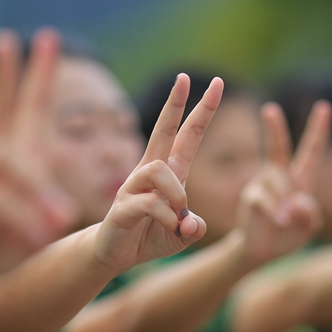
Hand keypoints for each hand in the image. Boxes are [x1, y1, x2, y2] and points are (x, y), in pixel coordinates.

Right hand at [0, 28, 77, 291]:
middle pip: (11, 113)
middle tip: (43, 36)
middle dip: (25, 76)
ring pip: (13, 166)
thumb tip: (65, 210)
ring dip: (39, 191)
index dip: (36, 77)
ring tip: (62, 219)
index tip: (47, 38)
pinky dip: (24, 221)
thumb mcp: (29, 223)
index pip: (25, 110)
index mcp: (10, 160)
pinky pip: (0, 205)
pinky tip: (41, 237)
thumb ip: (44, 209)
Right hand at [92, 74, 222, 270]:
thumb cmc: (150, 237)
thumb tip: (191, 223)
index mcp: (169, 173)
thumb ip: (194, 228)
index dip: (202, 111)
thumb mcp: (182, 235)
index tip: (217, 84)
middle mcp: (150, 172)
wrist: (115, 254)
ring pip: (159, 170)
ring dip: (176, 194)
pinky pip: (150, 203)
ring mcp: (133, 186)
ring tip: (178, 216)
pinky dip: (166, 217)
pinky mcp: (122, 206)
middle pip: (163, 130)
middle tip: (184, 77)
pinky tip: (169, 227)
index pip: (188, 135)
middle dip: (175, 103)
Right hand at [235, 101, 330, 265]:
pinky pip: (264, 199)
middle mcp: (280, 177)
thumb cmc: (287, 236)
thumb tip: (295, 201)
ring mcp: (263, 185)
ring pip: (278, 184)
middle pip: (278, 148)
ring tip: (282, 222)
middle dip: (274, 128)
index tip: (323, 107)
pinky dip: (274, 213)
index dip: (318, 130)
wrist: (261, 251)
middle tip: (269, 109)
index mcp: (300, 180)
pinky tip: (276, 222)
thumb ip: (311, 214)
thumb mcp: (309, 228)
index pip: (311, 151)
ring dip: (284, 205)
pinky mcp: (251, 197)